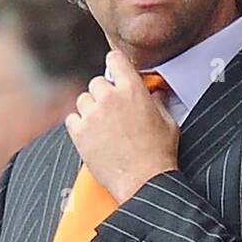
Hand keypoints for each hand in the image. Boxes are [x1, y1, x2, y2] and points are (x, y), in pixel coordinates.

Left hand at [65, 48, 179, 203]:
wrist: (144, 182)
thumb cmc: (159, 155)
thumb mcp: (169, 123)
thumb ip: (160, 102)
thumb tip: (157, 93)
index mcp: (133, 90)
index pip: (115, 59)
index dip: (115, 66)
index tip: (115, 75)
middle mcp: (110, 98)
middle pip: (97, 82)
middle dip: (104, 94)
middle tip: (113, 111)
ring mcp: (92, 115)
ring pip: (83, 99)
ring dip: (91, 109)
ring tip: (103, 126)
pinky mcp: (79, 133)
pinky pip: (71, 119)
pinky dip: (79, 125)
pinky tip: (92, 136)